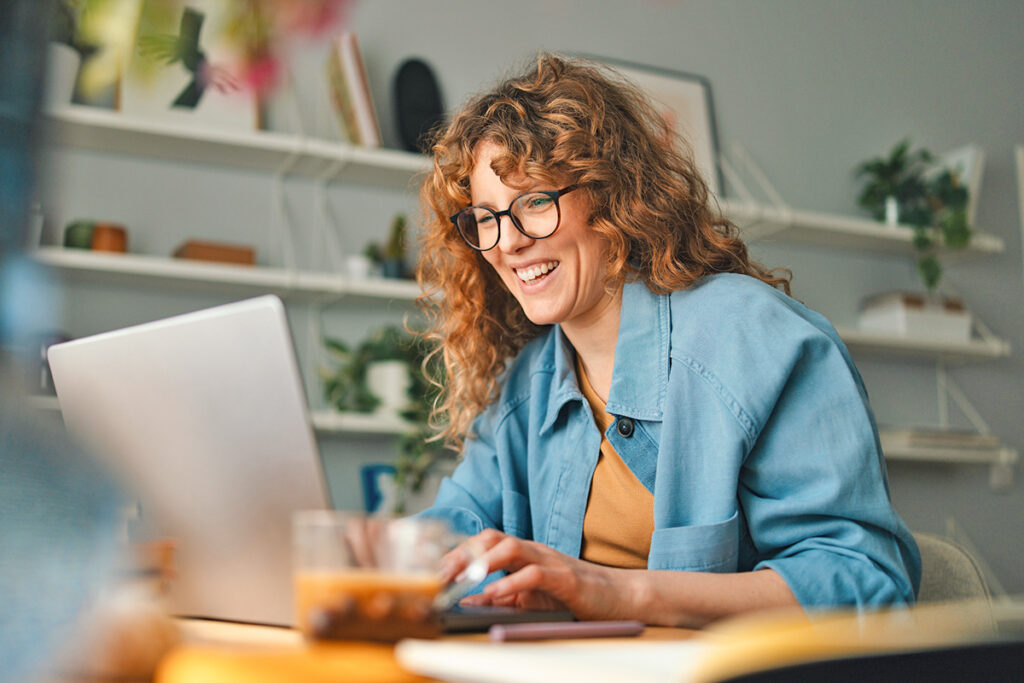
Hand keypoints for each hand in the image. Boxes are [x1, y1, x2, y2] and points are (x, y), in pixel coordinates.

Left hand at [439, 529, 632, 619]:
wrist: (619, 597)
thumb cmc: (573, 596)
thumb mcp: (530, 598)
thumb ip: (499, 597)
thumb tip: (466, 599)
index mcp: (523, 553)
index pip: (483, 541)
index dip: (456, 552)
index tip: (432, 570)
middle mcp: (533, 550)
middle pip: (491, 538)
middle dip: (461, 554)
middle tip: (438, 575)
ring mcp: (550, 561)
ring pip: (510, 547)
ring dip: (482, 561)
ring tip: (462, 578)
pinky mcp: (565, 578)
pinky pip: (534, 574)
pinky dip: (511, 583)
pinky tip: (495, 593)